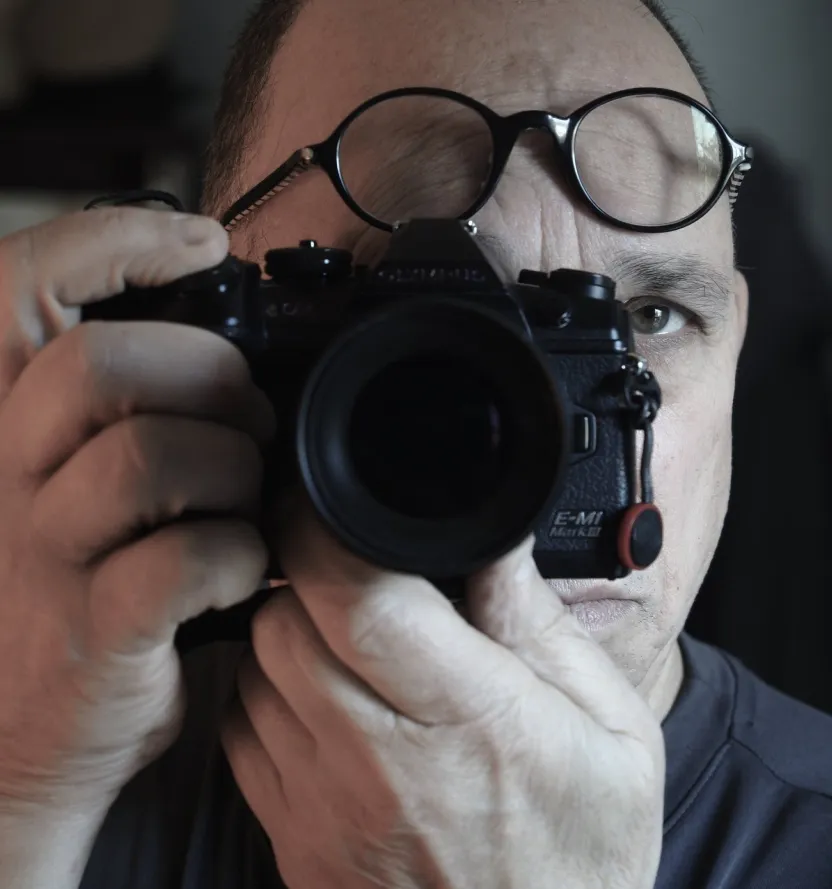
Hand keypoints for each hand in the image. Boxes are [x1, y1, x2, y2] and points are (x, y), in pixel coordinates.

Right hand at [0, 208, 274, 833]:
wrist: (14, 745)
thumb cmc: (69, 593)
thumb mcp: (69, 485)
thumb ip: (122, 411)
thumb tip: (230, 349)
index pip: (19, 285)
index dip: (113, 239)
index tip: (200, 244)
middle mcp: (1, 475)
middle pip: (102, 364)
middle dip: (209, 375)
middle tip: (247, 416)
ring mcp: (42, 555)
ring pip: (153, 457)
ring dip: (232, 469)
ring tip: (245, 498)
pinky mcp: (92, 630)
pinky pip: (186, 557)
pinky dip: (240, 553)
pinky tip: (241, 567)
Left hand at [221, 499, 664, 888]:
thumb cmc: (582, 854)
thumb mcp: (612, 731)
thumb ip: (541, 626)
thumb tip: (491, 539)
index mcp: (471, 722)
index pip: (363, 603)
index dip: (330, 537)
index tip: (338, 508)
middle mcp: (380, 764)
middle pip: (286, 623)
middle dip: (309, 577)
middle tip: (357, 573)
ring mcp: (324, 808)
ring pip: (255, 669)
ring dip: (290, 631)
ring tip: (350, 636)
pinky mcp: (293, 838)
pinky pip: (243, 729)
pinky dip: (270, 691)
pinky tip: (325, 696)